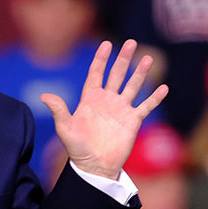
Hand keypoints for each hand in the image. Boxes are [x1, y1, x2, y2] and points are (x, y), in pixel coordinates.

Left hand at [41, 40, 168, 179]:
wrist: (94, 165)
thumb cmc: (77, 147)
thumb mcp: (65, 128)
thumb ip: (59, 111)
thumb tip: (44, 97)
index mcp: (90, 99)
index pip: (96, 73)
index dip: (101, 59)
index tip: (106, 44)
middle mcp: (107, 100)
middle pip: (117, 75)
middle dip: (124, 59)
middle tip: (131, 43)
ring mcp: (121, 109)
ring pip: (133, 86)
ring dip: (141, 73)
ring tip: (148, 58)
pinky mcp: (133, 121)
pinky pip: (146, 106)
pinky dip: (154, 98)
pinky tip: (163, 87)